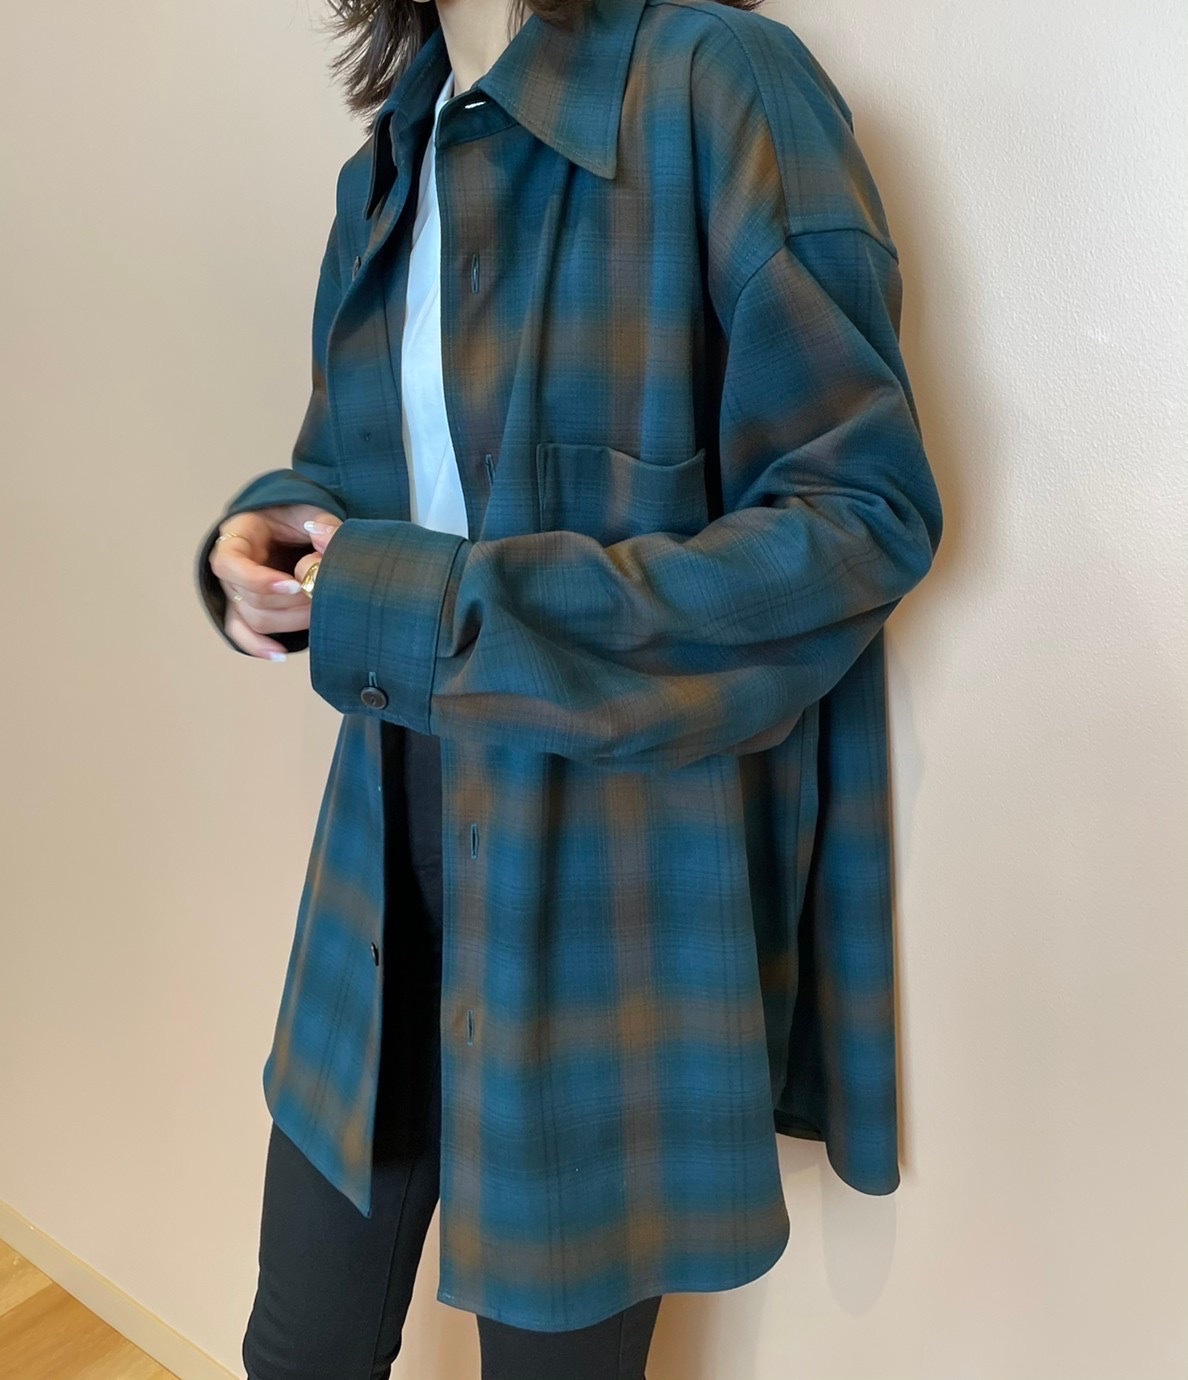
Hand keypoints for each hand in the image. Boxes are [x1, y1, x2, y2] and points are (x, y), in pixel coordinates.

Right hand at [208, 505, 343, 657]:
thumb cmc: (297, 515)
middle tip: (321, 594)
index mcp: (238, 536)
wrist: (293, 526)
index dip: (259, 580)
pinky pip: (243, 634)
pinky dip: (258, 647)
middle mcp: (230, 568)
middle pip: (247, 597)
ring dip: (289, 621)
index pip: (229, 564)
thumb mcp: (311, 509)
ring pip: (254, 619)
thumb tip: (325, 538)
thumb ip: (324, 523)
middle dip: (288, 602)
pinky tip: (280, 654)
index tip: (295, 585)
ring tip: (321, 610)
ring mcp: (235, 591)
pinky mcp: (245, 610)